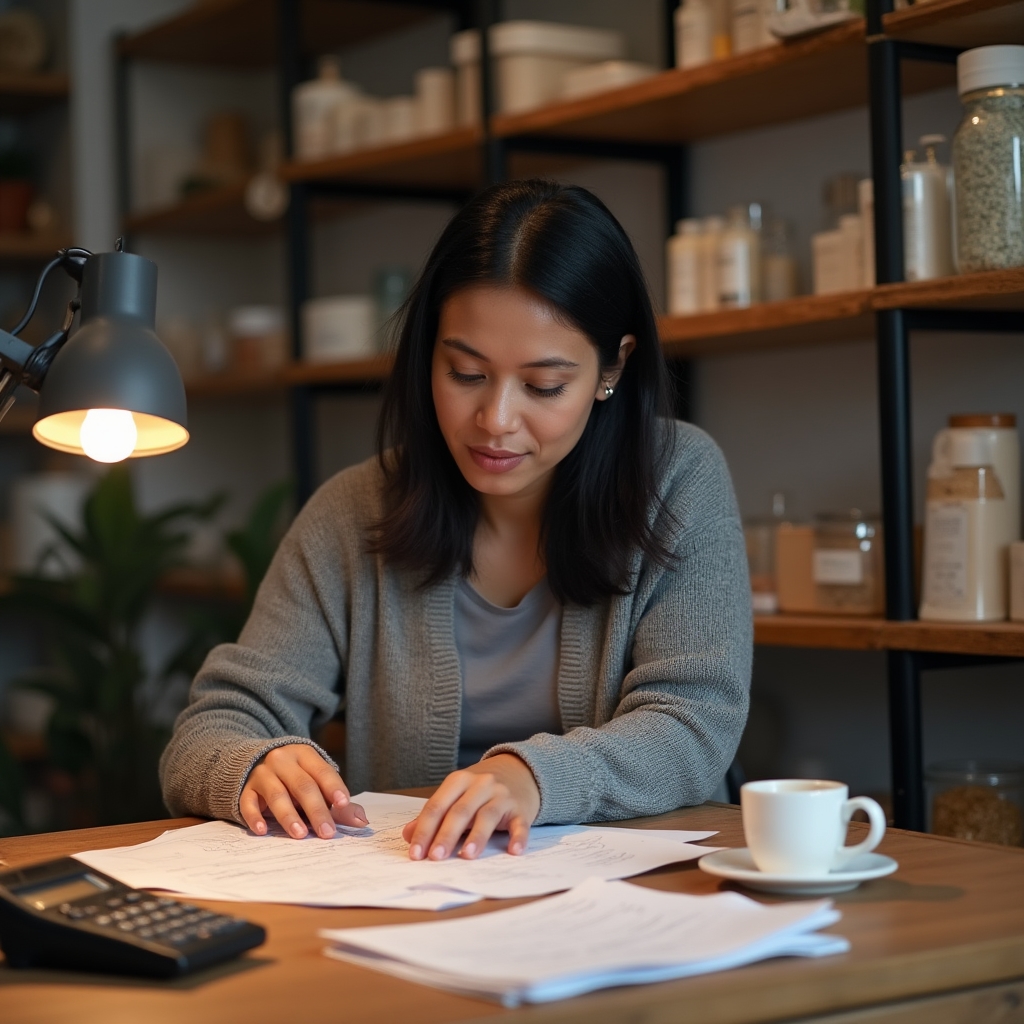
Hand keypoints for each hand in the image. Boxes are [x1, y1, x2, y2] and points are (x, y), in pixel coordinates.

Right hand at [239, 743, 367, 838]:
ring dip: (289, 816)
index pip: (322, 771)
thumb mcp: (316, 783)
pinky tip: (263, 830)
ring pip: (277, 794)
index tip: (343, 804)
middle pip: (302, 785)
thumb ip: (338, 804)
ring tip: (300, 834)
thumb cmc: (295, 778)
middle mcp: (283, 760)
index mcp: (305, 754)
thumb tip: (362, 821)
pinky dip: (255, 817)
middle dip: (316, 810)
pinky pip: (248, 803)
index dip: (333, 787)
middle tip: (327, 832)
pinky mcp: (245, 789)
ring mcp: (262, 773)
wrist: (254, 764)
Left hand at [401, 754, 540, 860]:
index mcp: (458, 781)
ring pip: (487, 815)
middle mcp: (480, 784)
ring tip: (467, 855)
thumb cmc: (481, 789)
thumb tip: (408, 835)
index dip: (424, 830)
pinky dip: (518, 837)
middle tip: (435, 857)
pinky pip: (520, 823)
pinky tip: (514, 850)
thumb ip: (434, 815)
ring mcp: (502, 795)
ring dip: (477, 836)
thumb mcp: (456, 795)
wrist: (520, 771)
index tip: (415, 853)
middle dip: (446, 835)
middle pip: (460, 811)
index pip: (437, 806)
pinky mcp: (521, 808)